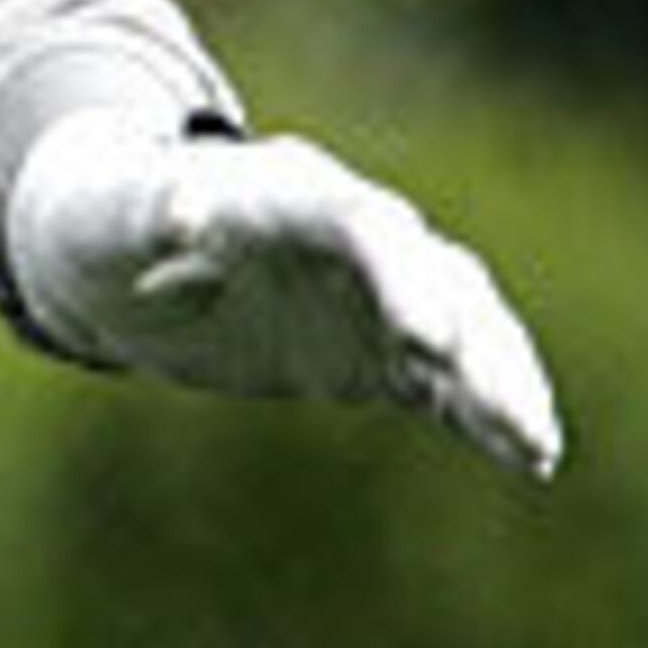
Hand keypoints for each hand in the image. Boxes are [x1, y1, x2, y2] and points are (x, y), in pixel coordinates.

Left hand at [6, 112, 564, 478]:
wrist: (123, 242)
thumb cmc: (112, 221)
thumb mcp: (118, 219)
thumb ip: (156, 214)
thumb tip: (178, 208)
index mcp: (290, 191)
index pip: (361, 226)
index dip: (400, 276)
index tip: (426, 338)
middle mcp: (352, 233)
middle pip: (435, 275)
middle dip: (475, 338)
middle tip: (509, 407)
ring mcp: (374, 288)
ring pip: (463, 325)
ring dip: (500, 378)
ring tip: (534, 441)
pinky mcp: (381, 345)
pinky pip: (448, 378)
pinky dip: (486, 410)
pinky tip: (529, 456)